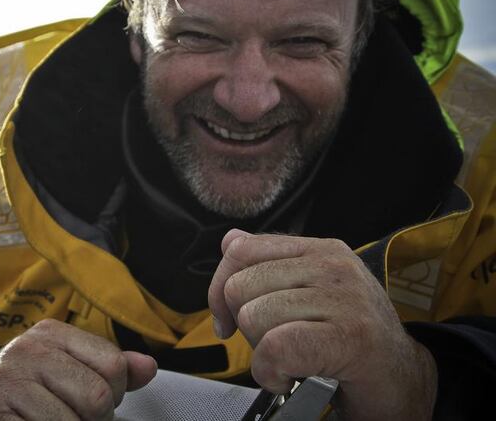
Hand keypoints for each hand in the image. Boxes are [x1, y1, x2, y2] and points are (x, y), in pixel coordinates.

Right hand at [0, 318, 156, 419]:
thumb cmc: (29, 391)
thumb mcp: (67, 368)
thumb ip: (108, 369)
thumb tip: (149, 367)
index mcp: (52, 333)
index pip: (114, 365)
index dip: (114, 394)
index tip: (91, 402)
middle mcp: (28, 350)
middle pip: (97, 397)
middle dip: (93, 420)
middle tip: (72, 419)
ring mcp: (6, 380)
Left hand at [208, 230, 436, 420]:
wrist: (401, 380)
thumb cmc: (350, 339)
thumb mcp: (308, 292)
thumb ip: (269, 266)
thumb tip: (230, 241)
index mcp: (319, 249)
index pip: (241, 250)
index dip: (220, 290)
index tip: (228, 320)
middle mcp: (333, 265)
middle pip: (241, 287)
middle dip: (245, 326)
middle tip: (276, 344)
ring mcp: (344, 299)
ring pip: (255, 317)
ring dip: (261, 354)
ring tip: (290, 361)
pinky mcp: (349, 337)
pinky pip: (276, 347)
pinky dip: (271, 372)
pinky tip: (288, 377)